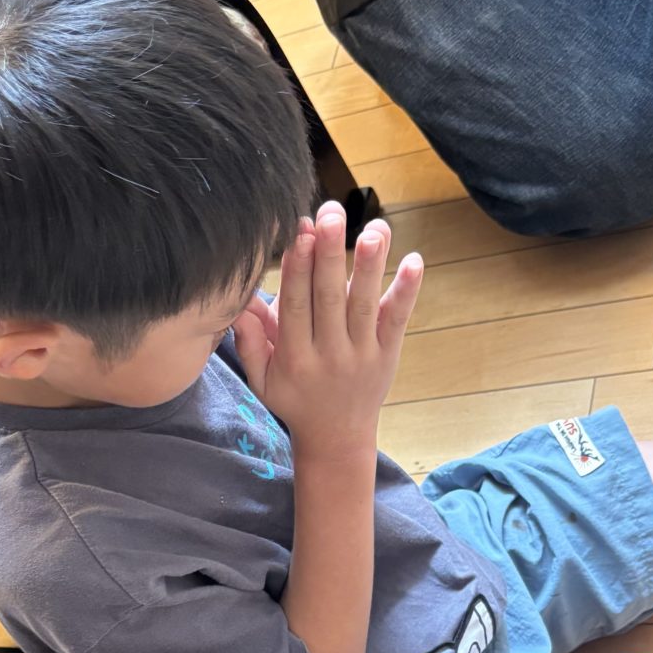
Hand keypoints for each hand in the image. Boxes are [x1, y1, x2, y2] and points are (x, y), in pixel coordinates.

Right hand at [233, 201, 421, 456]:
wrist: (336, 438)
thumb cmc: (294, 400)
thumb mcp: (261, 379)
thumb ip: (250, 341)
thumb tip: (237, 301)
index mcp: (294, 359)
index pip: (295, 306)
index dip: (297, 269)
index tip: (298, 232)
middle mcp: (329, 355)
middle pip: (329, 298)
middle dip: (329, 255)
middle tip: (329, 214)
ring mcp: (362, 354)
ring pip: (363, 305)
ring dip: (369, 267)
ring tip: (373, 230)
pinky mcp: (387, 353)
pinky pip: (396, 320)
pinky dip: (406, 292)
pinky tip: (414, 261)